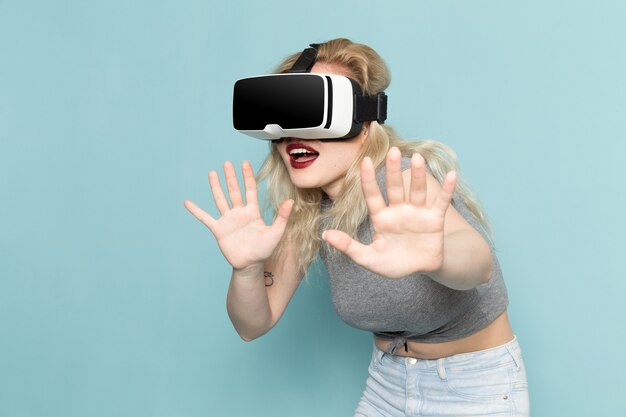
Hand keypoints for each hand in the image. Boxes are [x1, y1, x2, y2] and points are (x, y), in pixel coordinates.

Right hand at [184, 161, 293, 270]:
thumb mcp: (276, 232)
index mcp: (252, 212)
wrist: (250, 265)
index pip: (250, 190)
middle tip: (227, 163)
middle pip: (234, 191)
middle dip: (231, 177)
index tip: (244, 163)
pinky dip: (196, 211)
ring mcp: (228, 220)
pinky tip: (187, 203)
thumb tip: (291, 201)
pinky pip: (205, 218)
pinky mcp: (219, 229)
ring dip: (216, 187)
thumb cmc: (264, 249)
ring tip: (212, 173)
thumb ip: (282, 217)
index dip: (248, 177)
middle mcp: (239, 213)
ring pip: (220, 200)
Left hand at [322, 147, 456, 277]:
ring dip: (418, 175)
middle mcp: (398, 210)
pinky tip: (450, 175)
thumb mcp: (368, 258)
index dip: (369, 179)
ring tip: (416, 158)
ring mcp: (417, 213)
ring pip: (416, 190)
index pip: (372, 195)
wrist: (420, 270)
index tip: (365, 161)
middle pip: (395, 187)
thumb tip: (325, 235)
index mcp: (381, 218)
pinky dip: (446, 190)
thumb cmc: (393, 263)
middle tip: (392, 151)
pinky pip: (441, 202)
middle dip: (393, 170)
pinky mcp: (434, 219)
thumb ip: (349, 247)